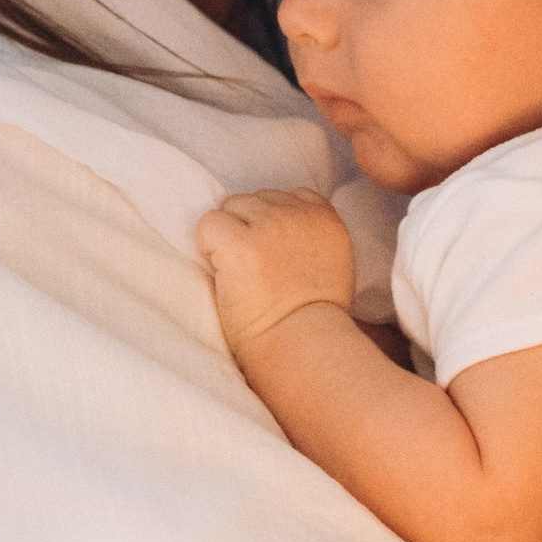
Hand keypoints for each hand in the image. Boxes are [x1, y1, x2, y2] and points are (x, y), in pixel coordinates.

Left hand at [197, 187, 356, 354]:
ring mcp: (271, 225)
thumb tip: (276, 230)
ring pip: (230, 207)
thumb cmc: (313, 319)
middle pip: (255, 199)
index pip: (290, 195)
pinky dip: (207, 246)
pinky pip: (209, 224)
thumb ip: (311, 236)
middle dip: (248, 227)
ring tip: (239, 273)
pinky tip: (222, 273)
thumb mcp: (333, 265)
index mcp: (326, 218)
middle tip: (253, 269)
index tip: (271, 253)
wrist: (302, 346)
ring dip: (227, 236)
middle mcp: (300, 215)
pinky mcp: (241, 243)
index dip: (271, 222)